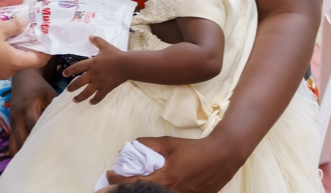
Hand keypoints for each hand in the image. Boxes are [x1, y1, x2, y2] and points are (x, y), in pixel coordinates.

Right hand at [0, 17, 50, 79]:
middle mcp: (8, 71)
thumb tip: (24, 23)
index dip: (46, 51)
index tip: (48, 41)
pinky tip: (0, 41)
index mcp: (15, 62)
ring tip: (14, 34)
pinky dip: (5, 53)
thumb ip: (14, 26)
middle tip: (30, 33)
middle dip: (29, 47)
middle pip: (26, 61)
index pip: (38, 60)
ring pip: (13, 61)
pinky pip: (2, 63)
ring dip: (16, 49)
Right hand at [9, 68, 57, 154]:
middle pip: (21, 139)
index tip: (53, 145)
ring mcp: (12, 123)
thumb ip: (57, 109)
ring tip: (38, 161)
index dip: (42, 135)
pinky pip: (12, 144)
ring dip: (24, 153)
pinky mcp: (11, 128)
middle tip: (47, 159)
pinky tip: (30, 157)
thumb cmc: (40, 88)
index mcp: (28, 106)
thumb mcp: (50, 94)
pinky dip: (20, 151)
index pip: (33, 124)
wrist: (22, 80)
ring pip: (14, 145)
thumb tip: (70, 124)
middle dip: (33, 150)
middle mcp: (17, 117)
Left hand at [64, 36, 127, 103]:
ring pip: (86, 92)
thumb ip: (97, 41)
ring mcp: (99, 82)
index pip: (77, 68)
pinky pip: (98, 97)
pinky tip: (91, 103)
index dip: (69, 71)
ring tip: (74, 100)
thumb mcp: (105, 46)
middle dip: (72, 87)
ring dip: (79, 97)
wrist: (126, 65)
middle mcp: (93, 74)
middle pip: (79, 82)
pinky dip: (94, 100)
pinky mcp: (106, 88)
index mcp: (91, 64)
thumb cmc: (115, 55)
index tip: (64, 74)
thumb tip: (90, 36)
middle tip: (68, 90)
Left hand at [106, 135, 239, 192]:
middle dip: (125, 189)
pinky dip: (159, 192)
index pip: (134, 183)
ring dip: (142, 190)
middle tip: (112, 185)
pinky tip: (154, 186)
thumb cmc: (194, 149)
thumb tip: (133, 145)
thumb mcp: (170, 143)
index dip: (118, 180)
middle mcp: (171, 192)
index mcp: (165, 179)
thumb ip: (150, 144)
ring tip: (130, 185)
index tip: (109, 173)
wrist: (221, 157)